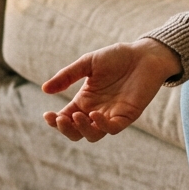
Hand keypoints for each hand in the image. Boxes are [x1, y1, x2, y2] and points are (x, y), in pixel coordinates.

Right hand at [41, 37, 181, 142]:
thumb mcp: (88, 63)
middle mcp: (96, 111)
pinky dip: (102, 125)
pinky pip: (112, 128)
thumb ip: (67, 76)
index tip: (48, 115)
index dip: (55, 121)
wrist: (144, 55)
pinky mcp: (127, 116)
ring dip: (82, 129)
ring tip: (76, 116)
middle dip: (66, 129)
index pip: (65, 118)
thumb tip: (44, 89)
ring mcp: (111, 115)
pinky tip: (94, 114)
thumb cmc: (117, 57)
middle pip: (77, 132)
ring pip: (93, 135)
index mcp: (84, 101)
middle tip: (60, 119)